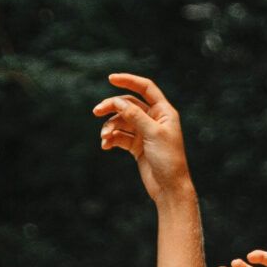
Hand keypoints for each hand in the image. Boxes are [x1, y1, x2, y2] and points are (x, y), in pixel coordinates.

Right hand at [94, 72, 190, 199]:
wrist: (169, 188)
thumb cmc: (168, 160)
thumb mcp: (152, 134)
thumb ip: (135, 116)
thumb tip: (118, 101)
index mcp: (163, 111)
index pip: (145, 88)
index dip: (129, 81)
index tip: (111, 78)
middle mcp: (154, 119)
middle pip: (128, 105)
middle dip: (112, 107)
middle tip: (96, 112)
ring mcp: (144, 132)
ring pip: (121, 122)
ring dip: (110, 127)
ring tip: (104, 138)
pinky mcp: (136, 146)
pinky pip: (120, 137)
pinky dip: (111, 139)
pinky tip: (106, 145)